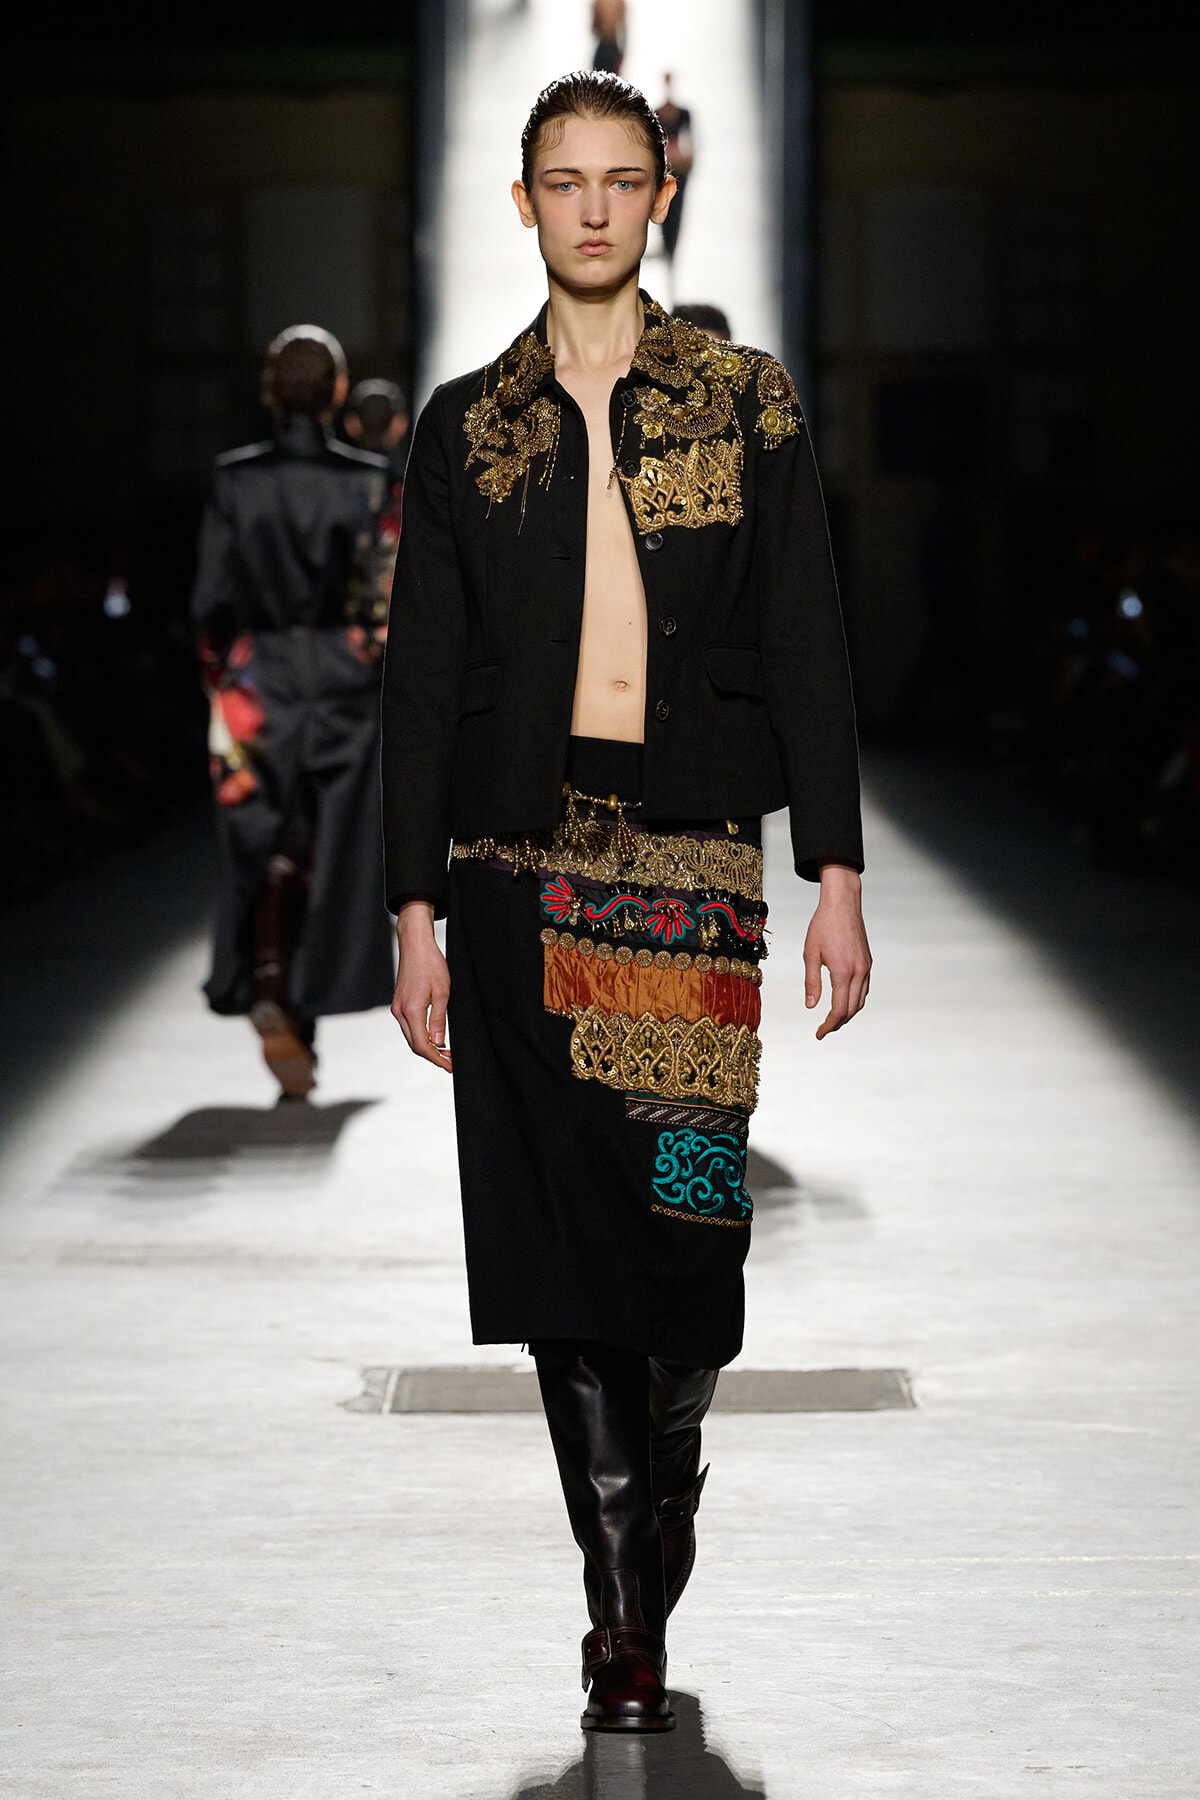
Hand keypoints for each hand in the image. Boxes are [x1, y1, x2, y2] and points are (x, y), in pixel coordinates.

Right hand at [391, 900, 452, 1071]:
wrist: (415, 944)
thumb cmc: (431, 963)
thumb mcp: (443, 992)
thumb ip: (439, 1020)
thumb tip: (438, 1044)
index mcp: (411, 1010)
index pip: (422, 1045)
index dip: (437, 1059)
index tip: (451, 1066)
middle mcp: (399, 1012)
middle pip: (415, 1045)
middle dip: (433, 1057)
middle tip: (452, 1062)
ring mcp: (397, 1009)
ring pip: (411, 1037)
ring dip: (427, 1048)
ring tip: (446, 1052)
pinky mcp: (398, 1004)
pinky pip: (409, 1027)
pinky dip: (421, 1037)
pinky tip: (434, 1038)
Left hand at [803, 865, 870, 1040]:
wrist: (842, 903)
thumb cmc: (823, 925)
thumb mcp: (810, 954)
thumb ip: (811, 982)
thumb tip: (810, 1006)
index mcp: (842, 972)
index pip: (838, 1010)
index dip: (829, 1025)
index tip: (819, 1033)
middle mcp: (858, 972)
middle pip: (852, 1009)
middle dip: (838, 1023)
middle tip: (823, 1030)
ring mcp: (866, 967)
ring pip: (860, 1001)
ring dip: (848, 1013)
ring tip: (833, 1019)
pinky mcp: (868, 962)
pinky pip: (864, 988)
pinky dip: (855, 1000)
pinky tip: (844, 1000)